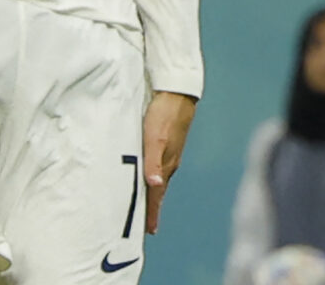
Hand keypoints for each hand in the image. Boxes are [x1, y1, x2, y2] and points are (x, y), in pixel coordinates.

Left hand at [142, 90, 195, 233]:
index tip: (150, 230)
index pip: (157, 194)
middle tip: (148, 224)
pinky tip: (151, 174)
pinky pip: (159, 166)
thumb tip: (155, 185)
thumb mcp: (154, 138)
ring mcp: (170, 152)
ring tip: (148, 203)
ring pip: (160, 178)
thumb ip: (153, 162)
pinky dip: (154, 176)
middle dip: (153, 207)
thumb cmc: (164, 115)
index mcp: (166, 164)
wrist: (177, 93)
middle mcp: (169, 162)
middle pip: (159, 190)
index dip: (152, 212)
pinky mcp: (168, 142)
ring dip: (154, 192)